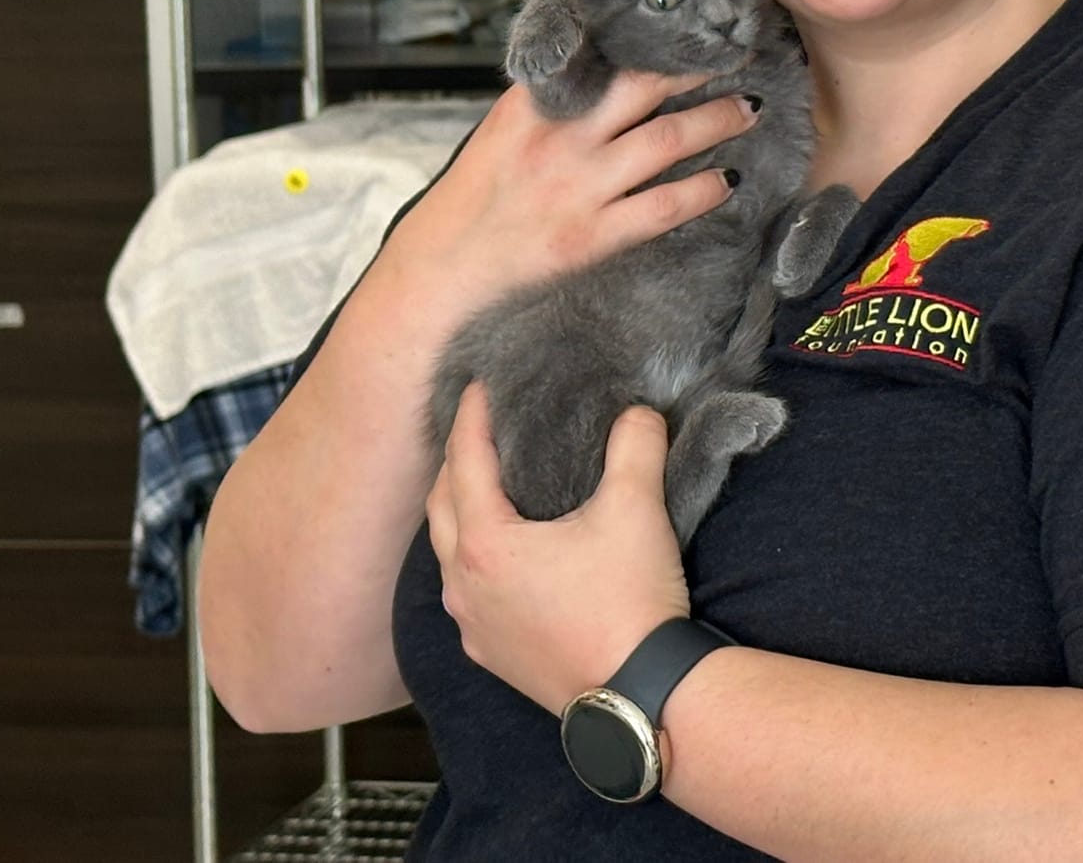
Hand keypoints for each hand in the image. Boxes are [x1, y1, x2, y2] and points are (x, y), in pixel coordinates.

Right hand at [368, 71, 758, 345]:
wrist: (440, 276)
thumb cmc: (470, 207)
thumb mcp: (499, 138)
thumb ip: (548, 107)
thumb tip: (602, 76)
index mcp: (530, 106)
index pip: (599, 53)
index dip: (651, 38)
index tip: (686, 26)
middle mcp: (558, 138)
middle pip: (645, 85)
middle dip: (697, 69)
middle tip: (736, 54)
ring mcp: (578, 187)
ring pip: (667, 140)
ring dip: (717, 121)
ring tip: (749, 108)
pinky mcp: (592, 236)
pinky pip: (663, 206)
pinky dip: (701, 190)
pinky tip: (727, 180)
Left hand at [427, 383, 690, 714]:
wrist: (640, 696)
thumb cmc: (629, 601)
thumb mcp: (636, 509)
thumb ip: (635, 445)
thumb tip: (637, 413)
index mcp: (485, 543)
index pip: (465, 462)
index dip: (471, 418)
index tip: (478, 386)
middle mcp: (463, 585)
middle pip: (441, 507)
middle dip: (456, 464)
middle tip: (480, 431)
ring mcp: (473, 627)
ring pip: (449, 555)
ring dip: (460, 515)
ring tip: (488, 489)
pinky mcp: (492, 656)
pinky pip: (466, 596)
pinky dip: (474, 562)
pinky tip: (503, 558)